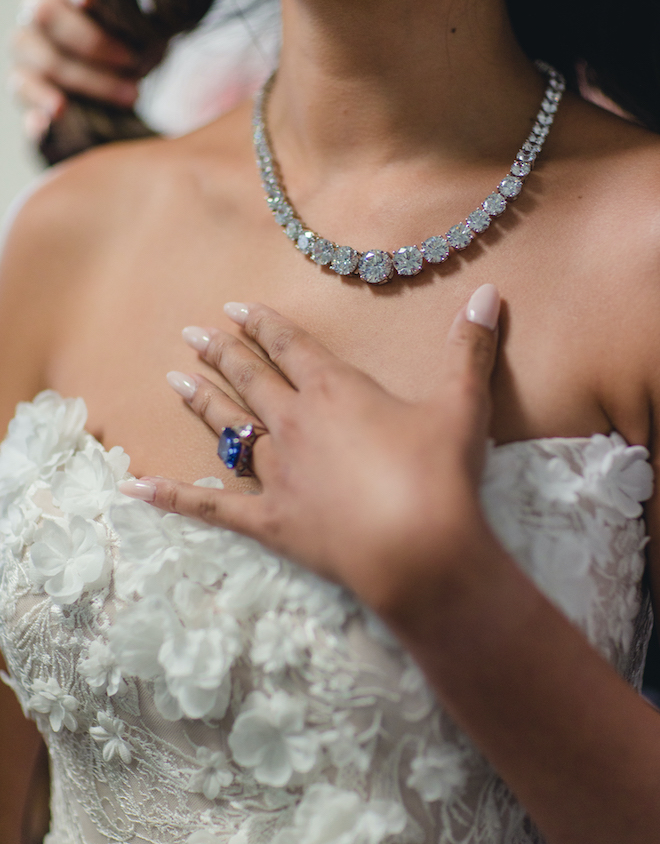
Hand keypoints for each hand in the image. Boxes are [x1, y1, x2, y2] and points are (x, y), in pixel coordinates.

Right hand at [9, 0, 141, 141]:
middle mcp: (39, 14)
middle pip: (46, 14)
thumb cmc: (135, 43)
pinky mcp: (26, 87)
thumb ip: (137, 14)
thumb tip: (137, 11)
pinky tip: (54, 117)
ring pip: (42, 60)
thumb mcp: (144, 26)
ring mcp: (29, 51)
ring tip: (131, 97)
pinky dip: (37, 107)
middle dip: (94, 42)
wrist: (128, 81)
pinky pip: (24, 95)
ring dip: (89, 82)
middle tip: (135, 62)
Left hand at [120, 284, 500, 620]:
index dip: (263, 324)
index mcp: (335, 391)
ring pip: (230, 430)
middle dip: (222, 353)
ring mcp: (278, 473)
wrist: (419, 550)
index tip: (234, 307)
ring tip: (173, 381)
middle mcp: (296, 424)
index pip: (290, 346)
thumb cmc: (440, 474)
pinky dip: (173, 498)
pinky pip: (211, 508)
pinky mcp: (271, 521)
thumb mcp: (463, 403)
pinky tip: (135, 489)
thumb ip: (471, 346)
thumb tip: (492, 293)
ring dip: (202, 403)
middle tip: (191, 333)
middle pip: (251, 379)